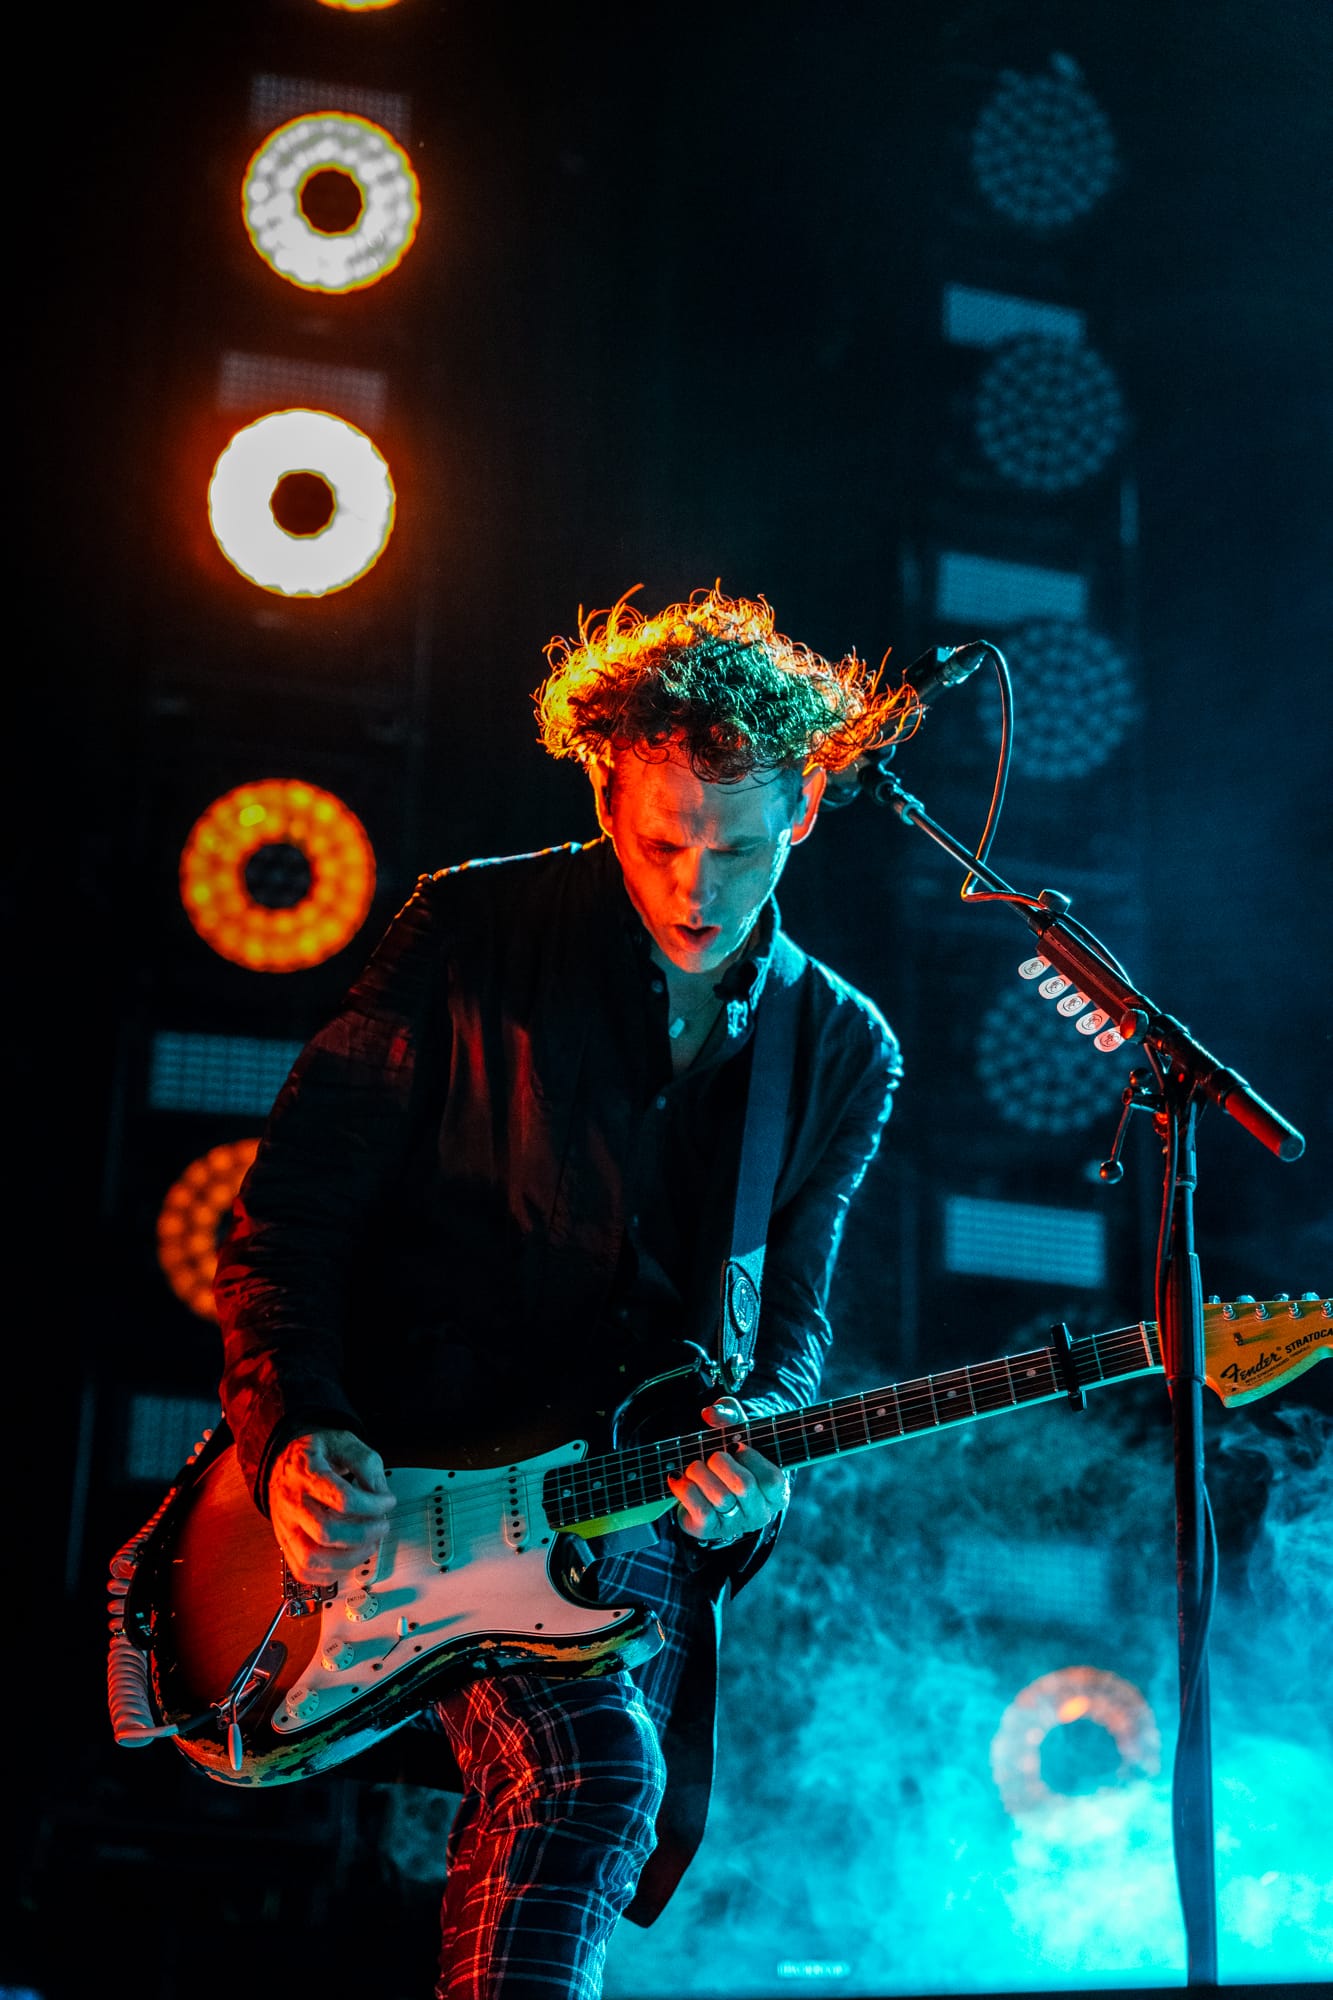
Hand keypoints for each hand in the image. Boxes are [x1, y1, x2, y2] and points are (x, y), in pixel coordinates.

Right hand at [268, 1428, 394, 1585]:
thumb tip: (380, 1493)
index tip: (388, 1501)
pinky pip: (304, 1572)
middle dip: (364, 1534)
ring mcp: (286, 1527)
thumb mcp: (342, 1442)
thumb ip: (365, 1463)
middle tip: (382, 1526)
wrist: (283, 1464)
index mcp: (306, 1473)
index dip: (373, 1505)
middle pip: (326, 1532)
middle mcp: (292, 1503)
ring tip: (368, 1545)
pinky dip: (332, 1573)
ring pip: (312, 1559)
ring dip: (349, 1559)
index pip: (342, 1498)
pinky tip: (349, 1557)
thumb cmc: (315, 1454)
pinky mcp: (286, 1545)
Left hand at [669, 1397, 790, 1546]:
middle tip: (713, 1456)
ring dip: (700, 1473)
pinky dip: (685, 1488)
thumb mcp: (737, 1430)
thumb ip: (729, 1414)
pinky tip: (678, 1476)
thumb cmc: (731, 1454)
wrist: (708, 1484)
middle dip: (721, 1462)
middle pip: (744, 1486)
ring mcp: (735, 1525)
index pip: (772, 1479)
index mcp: (777, 1493)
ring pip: (720, 1497)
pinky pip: (700, 1509)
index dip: (751, 1458)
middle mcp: (760, 1513)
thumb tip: (710, 1413)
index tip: (736, 1447)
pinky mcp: (709, 1530)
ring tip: (694, 1465)